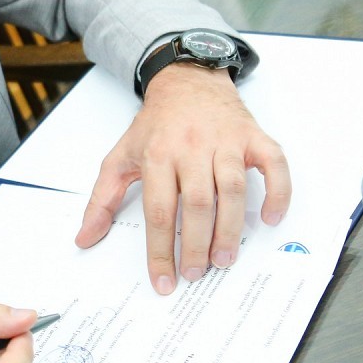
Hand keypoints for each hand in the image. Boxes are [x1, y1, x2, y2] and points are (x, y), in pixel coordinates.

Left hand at [77, 65, 289, 294]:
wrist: (186, 81)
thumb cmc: (155, 126)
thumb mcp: (120, 157)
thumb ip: (103, 199)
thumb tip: (84, 238)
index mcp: (157, 154)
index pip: (158, 210)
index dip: (160, 250)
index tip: (164, 280)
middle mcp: (191, 147)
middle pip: (197, 203)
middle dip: (195, 244)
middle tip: (195, 272)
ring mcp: (225, 141)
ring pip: (232, 188)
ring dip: (230, 228)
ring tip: (224, 259)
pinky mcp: (253, 137)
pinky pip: (273, 164)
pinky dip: (278, 191)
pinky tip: (271, 217)